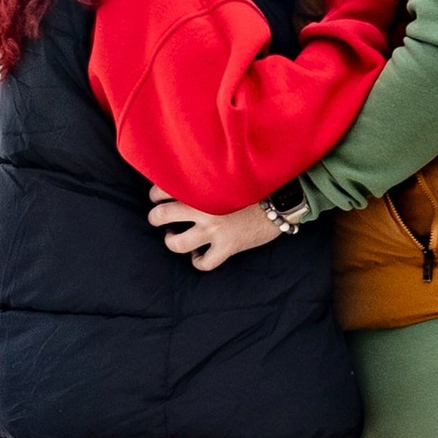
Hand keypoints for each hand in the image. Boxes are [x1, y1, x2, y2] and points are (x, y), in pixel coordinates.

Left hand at [149, 189, 285, 271]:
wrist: (282, 200)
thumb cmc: (257, 183)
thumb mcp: (228, 175)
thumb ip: (207, 177)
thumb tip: (189, 177)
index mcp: (202, 186)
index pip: (164, 188)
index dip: (156, 193)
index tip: (158, 195)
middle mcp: (203, 209)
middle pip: (162, 216)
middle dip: (155, 218)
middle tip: (158, 217)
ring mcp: (214, 231)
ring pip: (177, 243)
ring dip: (171, 241)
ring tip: (173, 237)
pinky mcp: (227, 247)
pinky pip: (204, 263)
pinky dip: (198, 261)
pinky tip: (199, 256)